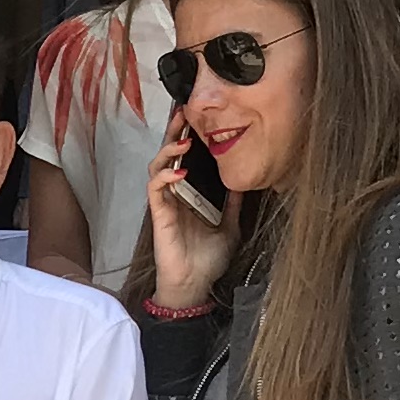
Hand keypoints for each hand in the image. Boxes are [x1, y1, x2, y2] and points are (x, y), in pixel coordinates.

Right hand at [143, 106, 236, 310]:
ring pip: (157, 167)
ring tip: (184, 140)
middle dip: (174, 133)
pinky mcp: (159, 215)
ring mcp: (165, 203)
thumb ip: (234, 204)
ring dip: (168, 151)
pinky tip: (180, 172)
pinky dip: (165, 177)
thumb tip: (245, 182)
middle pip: (168, 155)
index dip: (187, 137)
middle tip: (184, 114)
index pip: (185, 158)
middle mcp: (175, 194)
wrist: (196, 284)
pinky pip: (155, 189)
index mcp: (190, 194)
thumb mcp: (230, 225)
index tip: (197, 118)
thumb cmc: (209, 259)